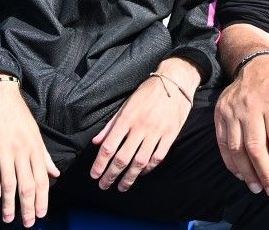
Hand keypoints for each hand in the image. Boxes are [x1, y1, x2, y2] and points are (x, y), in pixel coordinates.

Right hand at [0, 78, 59, 227]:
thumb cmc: (17, 114)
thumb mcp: (35, 133)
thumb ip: (44, 156)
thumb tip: (55, 174)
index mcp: (35, 148)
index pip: (42, 179)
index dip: (43, 199)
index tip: (42, 215)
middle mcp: (22, 151)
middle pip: (28, 185)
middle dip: (29, 207)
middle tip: (28, 223)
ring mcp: (5, 149)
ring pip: (10, 182)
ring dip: (10, 203)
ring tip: (9, 218)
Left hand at [90, 64, 195, 191]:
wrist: (174, 82)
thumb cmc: (147, 92)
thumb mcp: (125, 104)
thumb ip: (110, 125)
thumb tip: (96, 142)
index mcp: (126, 118)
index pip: (109, 146)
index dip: (100, 163)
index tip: (94, 175)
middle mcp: (140, 127)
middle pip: (122, 158)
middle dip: (111, 175)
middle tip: (104, 185)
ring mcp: (156, 132)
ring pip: (140, 162)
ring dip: (129, 177)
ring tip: (121, 187)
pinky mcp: (170, 135)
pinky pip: (158, 157)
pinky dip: (148, 168)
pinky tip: (142, 173)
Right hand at [214, 57, 268, 198]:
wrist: (254, 65)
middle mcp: (250, 105)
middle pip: (255, 147)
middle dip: (265, 173)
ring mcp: (231, 110)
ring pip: (236, 148)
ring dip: (247, 172)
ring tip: (258, 188)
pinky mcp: (220, 114)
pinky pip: (223, 143)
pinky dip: (231, 162)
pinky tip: (241, 174)